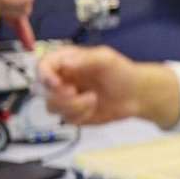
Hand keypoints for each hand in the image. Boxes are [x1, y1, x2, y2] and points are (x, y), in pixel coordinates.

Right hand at [39, 46, 172, 125]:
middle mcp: (63, 79)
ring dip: (72, 106)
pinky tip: (94, 108)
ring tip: (93, 99)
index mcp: (66, 62)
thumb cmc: (122, 72)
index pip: (43, 66)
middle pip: (42, 90)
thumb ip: (85, 59)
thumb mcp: (106, 59)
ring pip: (52, 107)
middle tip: (75, 92)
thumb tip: (64, 63)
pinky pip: (66, 119)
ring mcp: (67, 98)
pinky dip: (80, 115)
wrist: (137, 95)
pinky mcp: (74, 113)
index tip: (56, 83)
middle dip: (59, 95)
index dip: (44, 76)